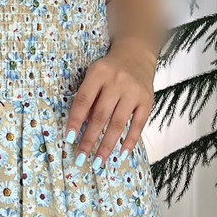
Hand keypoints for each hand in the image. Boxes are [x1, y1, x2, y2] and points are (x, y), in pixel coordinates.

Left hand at [64, 39, 156, 170]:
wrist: (137, 54)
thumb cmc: (109, 70)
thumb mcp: (94, 75)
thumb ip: (87, 97)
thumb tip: (78, 129)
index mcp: (98, 73)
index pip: (83, 101)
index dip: (75, 121)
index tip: (68, 140)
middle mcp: (117, 81)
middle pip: (100, 116)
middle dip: (89, 139)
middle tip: (81, 158)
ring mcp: (134, 91)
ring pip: (118, 123)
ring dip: (107, 145)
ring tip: (98, 162)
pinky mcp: (147, 99)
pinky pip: (138, 124)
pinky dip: (130, 140)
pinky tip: (121, 154)